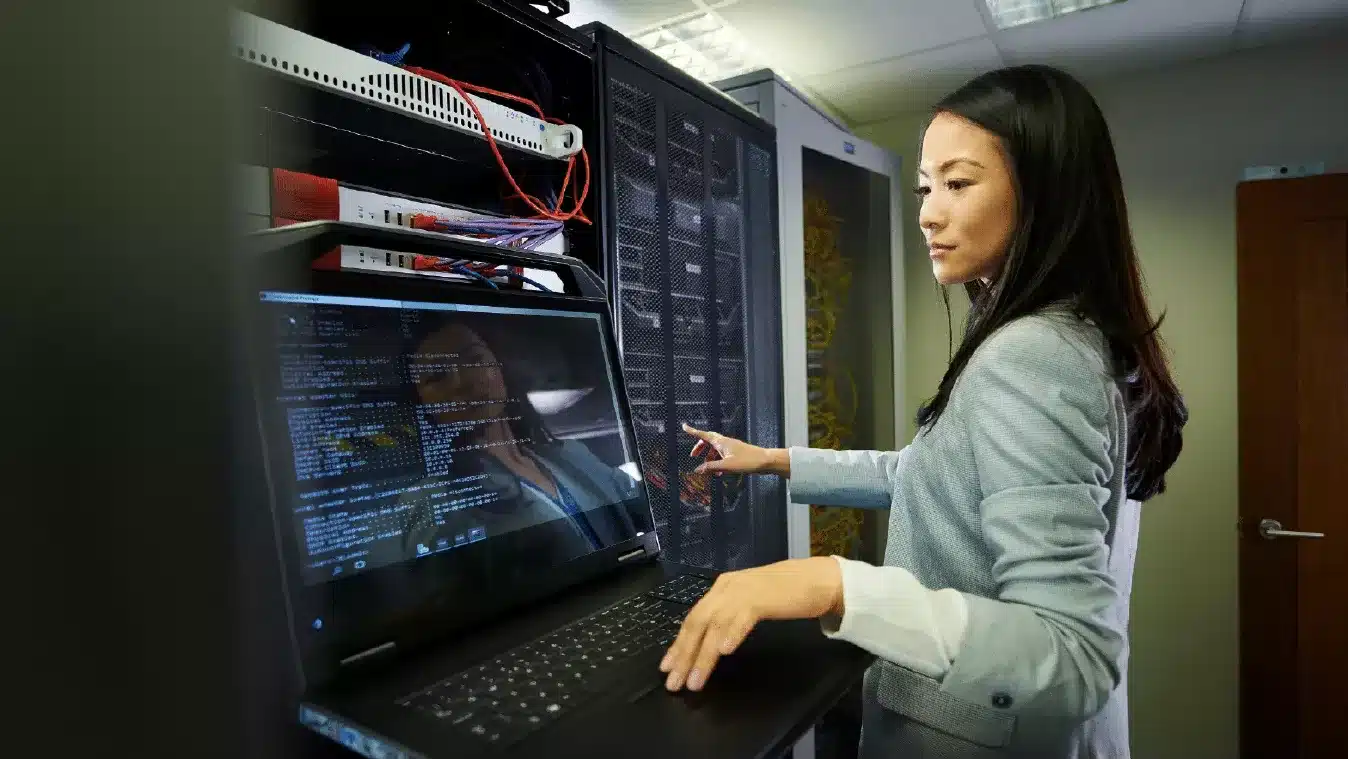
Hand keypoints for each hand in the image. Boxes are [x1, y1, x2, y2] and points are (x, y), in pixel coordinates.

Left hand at [659, 557, 842, 691]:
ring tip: (695, 680)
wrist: (820, 579)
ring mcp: (745, 589)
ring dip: (703, 655)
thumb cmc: (787, 595)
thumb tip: (710, 643)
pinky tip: (723, 650)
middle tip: (674, 681)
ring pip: (715, 624)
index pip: (693, 618)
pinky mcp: (764, 595)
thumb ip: (730, 617)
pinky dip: (731, 633)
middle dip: (684, 654)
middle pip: (698, 622)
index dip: (679, 644)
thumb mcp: (750, 604)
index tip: (668, 667)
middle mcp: (727, 587)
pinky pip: (742, 616)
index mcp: (723, 588)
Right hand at [683, 423, 788, 476]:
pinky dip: (717, 462)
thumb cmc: (748, 461)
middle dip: (699, 448)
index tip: (684, 427)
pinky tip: (719, 473)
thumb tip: (697, 470)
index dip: (693, 431)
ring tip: (707, 469)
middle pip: (708, 441)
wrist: (765, 461)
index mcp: (721, 442)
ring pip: (715, 449)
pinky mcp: (736, 453)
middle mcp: (725, 442)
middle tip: (693, 456)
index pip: (703, 435)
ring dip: (709, 458)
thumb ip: (711, 468)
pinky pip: (722, 455)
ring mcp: (731, 447)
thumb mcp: (726, 466)